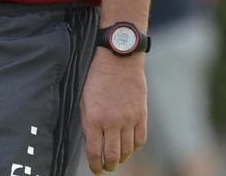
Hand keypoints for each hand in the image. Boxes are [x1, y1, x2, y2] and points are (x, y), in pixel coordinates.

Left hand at [80, 51, 146, 172]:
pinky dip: (135, 147)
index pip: (95, 151)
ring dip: (122, 158)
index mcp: (94, 118)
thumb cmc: (97, 79)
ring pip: (127, 150)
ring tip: (118, 159)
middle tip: (107, 167)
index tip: (96, 169)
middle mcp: (112, 121)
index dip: (95, 165)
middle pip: (113, 155)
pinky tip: (129, 146)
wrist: (119, 60)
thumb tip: (92, 144)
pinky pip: (140, 139)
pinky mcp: (141, 115)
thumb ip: (88, 123)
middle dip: (109, 165)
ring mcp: (129, 119)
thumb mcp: (84, 100)